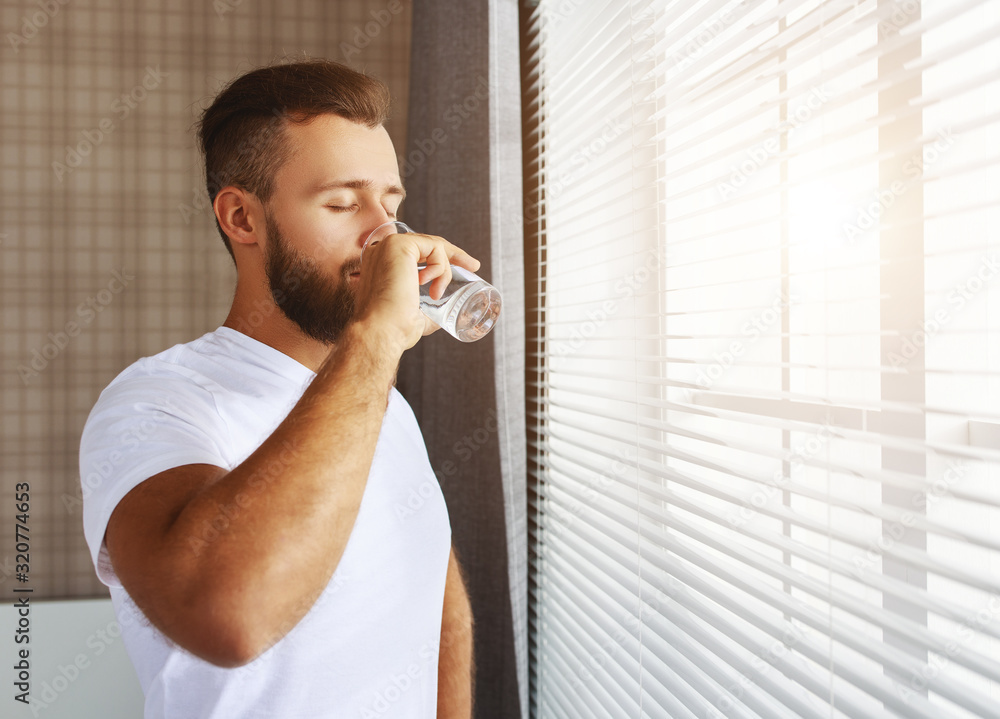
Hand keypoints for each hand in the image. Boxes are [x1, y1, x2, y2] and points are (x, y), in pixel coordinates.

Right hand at [354, 231, 480, 351]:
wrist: (381, 332)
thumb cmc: (395, 329)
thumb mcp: (416, 314)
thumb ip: (428, 308)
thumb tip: (446, 313)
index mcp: (382, 265)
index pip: (417, 252)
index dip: (441, 258)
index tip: (465, 268)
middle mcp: (382, 252)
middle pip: (426, 244)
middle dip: (454, 254)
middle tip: (473, 266)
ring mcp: (388, 246)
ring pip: (433, 247)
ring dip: (444, 271)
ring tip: (437, 294)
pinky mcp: (398, 245)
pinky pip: (434, 247)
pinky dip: (440, 267)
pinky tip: (433, 288)